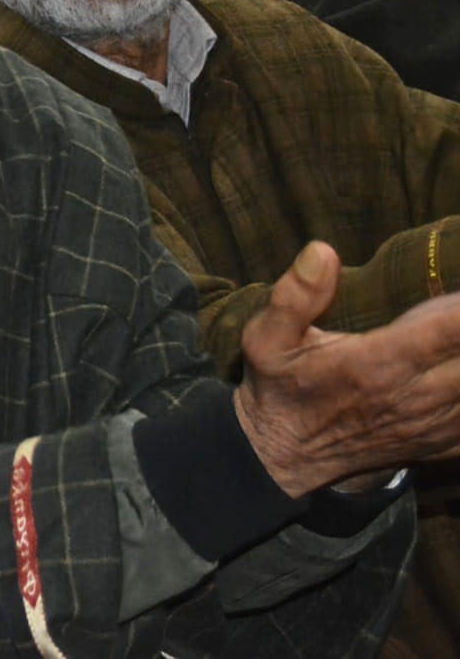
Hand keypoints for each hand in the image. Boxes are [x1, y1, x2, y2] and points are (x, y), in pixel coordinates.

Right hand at [236, 242, 459, 497]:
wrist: (286, 454)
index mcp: (376, 365)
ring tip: (459, 336)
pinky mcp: (444, 440)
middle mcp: (414, 397)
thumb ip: (294, 297)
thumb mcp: (266, 339)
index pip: (448, 332)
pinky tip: (459, 371)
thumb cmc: (281, 386)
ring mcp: (435, 423)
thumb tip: (321, 251)